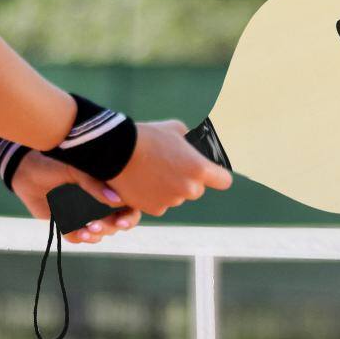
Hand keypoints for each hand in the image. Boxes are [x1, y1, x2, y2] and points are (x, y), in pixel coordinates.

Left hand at [11, 151, 140, 242]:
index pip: (130, 206)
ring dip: (95, 235)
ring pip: (99, 233)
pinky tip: (76, 231)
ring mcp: (84, 214)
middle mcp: (99, 202)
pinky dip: (78, 236)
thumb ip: (95, 184)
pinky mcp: (67, 223)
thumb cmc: (54, 162)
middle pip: (117, 224)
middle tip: (96, 225)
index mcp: (108, 186)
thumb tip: (117, 200)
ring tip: (86, 231)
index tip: (121, 222)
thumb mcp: (76, 169)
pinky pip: (77, 237)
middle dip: (110, 228)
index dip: (129, 217)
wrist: (25, 169)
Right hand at [108, 119, 231, 217]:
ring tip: (152, 171)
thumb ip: (191, 141)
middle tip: (170, 166)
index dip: (217, 176)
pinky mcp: (154, 209)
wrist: (116, 150)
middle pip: (197, 189)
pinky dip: (154, 196)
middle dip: (187, 181)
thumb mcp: (176, 128)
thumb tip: (194, 144)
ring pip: (176, 197)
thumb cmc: (148, 136)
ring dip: (169, 188)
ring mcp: (171, 201)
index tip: (211, 173)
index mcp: (200, 169)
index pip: (223, 181)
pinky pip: (160, 204)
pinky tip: (143, 181)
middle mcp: (189, 189)